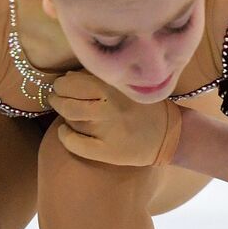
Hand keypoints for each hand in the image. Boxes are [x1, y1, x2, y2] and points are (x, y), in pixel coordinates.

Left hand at [47, 70, 182, 166]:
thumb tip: (68, 77)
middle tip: (56, 97)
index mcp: (114, 87)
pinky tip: (65, 132)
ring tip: (64, 111)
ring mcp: (108, 130)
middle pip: (67, 100)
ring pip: (70, 118)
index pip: (73, 82)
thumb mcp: (126, 85)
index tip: (62, 84)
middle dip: (57, 97)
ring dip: (62, 113)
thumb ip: (100, 79)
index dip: (62, 84)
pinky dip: (65, 136)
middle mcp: (109, 107)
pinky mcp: (108, 151)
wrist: (170, 134)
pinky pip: (75, 143)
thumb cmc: (145, 106)